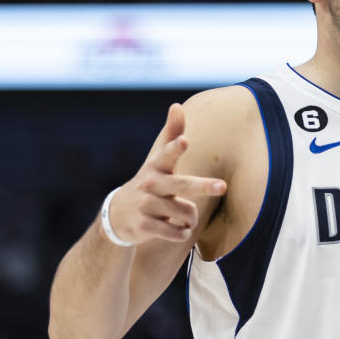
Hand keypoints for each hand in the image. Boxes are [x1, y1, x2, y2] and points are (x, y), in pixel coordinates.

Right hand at [107, 103, 226, 245]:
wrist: (117, 216)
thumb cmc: (149, 183)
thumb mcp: (157, 160)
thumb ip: (171, 135)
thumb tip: (177, 105)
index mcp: (156, 166)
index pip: (167, 155)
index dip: (175, 148)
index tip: (184, 141)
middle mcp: (150, 184)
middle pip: (181, 185)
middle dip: (202, 185)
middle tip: (222, 186)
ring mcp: (145, 205)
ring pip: (185, 212)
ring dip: (191, 219)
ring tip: (186, 219)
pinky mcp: (144, 225)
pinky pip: (175, 231)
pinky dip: (182, 233)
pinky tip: (179, 230)